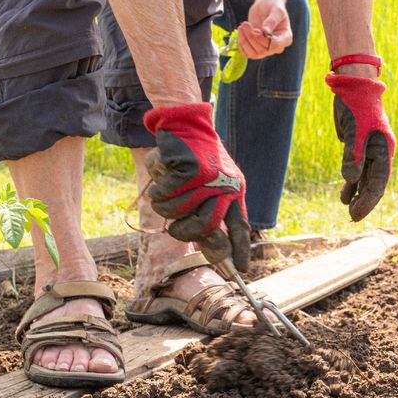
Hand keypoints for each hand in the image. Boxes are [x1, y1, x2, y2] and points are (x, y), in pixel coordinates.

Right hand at [143, 103, 249, 270]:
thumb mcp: (212, 185)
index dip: (238, 251)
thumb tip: (217, 254)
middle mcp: (224, 186)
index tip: (238, 273)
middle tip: (177, 224)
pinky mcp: (187, 167)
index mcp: (234, 192)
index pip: (240, 227)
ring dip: (165, 204)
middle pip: (202, 228)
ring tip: (169, 187)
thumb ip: (212, 215)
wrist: (187, 124)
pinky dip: (157, 187)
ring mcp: (207, 177)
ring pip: (175, 212)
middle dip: (184, 231)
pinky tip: (164, 172)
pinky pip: (163, 194)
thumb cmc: (198, 159)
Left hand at [237, 0, 292, 59]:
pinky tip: (240, 33)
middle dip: (251, 38)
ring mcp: (266, 49)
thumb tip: (265, 31)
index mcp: (285, 38)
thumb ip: (272, 20)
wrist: (265, 6)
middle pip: (262, 50)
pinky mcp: (256, 48)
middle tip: (245, 24)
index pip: (274, 45)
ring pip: (254, 54)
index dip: (262, 39)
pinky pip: (247, 54)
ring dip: (244, 41)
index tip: (255, 29)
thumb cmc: (273, 6)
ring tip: (242, 27)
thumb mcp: (276, 9)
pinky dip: (241, 45)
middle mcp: (277, 47)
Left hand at [325, 73, 395, 220]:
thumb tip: (350, 180)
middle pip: (374, 183)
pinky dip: (351, 183)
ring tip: (349, 210)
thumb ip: (352, 156)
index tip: (358, 214)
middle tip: (353, 218)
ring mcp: (369, 151)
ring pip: (365, 179)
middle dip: (364, 201)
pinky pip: (357, 170)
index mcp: (384, 150)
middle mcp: (379, 153)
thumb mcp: (354, 131)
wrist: (354, 88)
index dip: (369, 200)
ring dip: (357, 194)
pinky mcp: (357, 148)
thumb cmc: (357, 107)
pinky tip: (345, 196)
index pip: (379, 181)